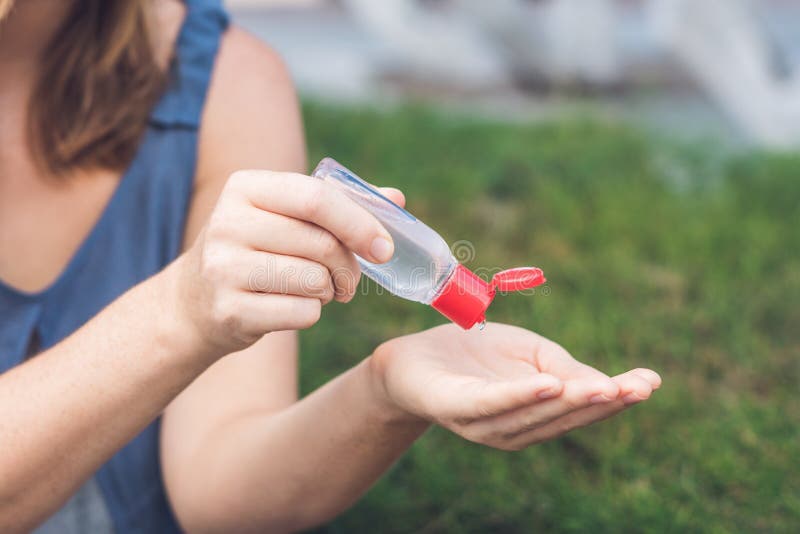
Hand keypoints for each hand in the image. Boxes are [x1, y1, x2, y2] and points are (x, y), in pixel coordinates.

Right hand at [170, 170, 404, 357]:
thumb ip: (340, 205)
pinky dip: (312, 313)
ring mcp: (223, 268)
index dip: (360, 222)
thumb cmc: (256, 252)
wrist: (193, 303)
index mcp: (245, 187)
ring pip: (315, 280)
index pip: (316, 197)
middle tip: (349, 280)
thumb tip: (396, 198)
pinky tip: (292, 307)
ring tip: (317, 290)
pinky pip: (302, 312)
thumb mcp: (285, 218)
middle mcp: (228, 222)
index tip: (385, 248)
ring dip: (330, 291)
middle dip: (349, 266)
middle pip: (322, 243)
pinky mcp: (228, 311)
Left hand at [369, 323, 660, 450]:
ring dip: (569, 402)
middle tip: (638, 387)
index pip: (581, 408)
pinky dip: (519, 397)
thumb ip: (565, 369)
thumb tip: (611, 384)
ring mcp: (485, 424)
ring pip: (533, 415)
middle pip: (563, 417)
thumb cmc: (476, 356)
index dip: (616, 398)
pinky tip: (546, 385)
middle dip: (602, 403)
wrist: (412, 358)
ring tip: (604, 387)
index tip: (651, 381)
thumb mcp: (530, 354)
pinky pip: (490, 404)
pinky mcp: (456, 409)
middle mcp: (514, 429)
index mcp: (536, 416)